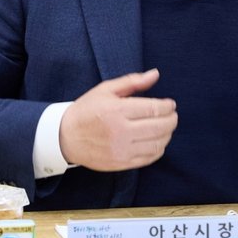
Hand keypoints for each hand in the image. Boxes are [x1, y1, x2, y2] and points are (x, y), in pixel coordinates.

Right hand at [59, 69, 177, 171]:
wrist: (65, 137)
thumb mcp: (106, 90)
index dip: (168, 107)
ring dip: (167, 135)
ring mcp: (121, 150)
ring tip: (166, 127)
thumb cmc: (86, 110)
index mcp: (117, 110)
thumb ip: (132, 81)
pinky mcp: (121, 163)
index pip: (154, 109)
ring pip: (157, 144)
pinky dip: (158, 149)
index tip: (170, 104)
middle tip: (172, 115)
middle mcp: (121, 131)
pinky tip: (156, 141)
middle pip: (160, 127)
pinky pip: (149, 158)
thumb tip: (155, 74)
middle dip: (172, 120)